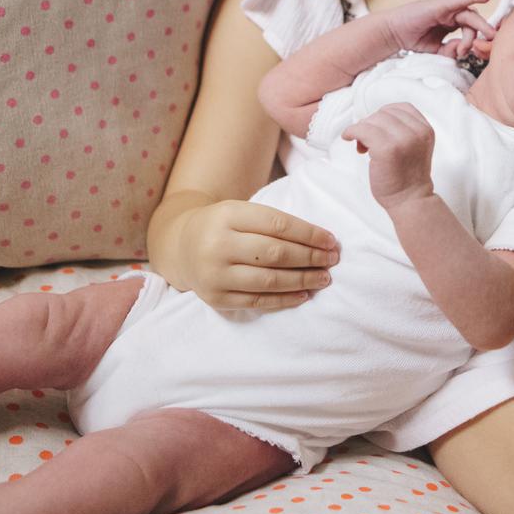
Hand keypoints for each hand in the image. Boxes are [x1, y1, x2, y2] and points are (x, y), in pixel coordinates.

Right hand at [172, 199, 338, 310]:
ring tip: (324, 278)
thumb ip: (273, 223)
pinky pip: (257, 301)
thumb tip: (320, 241)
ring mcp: (215, 274)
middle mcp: (218, 244)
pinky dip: (285, 299)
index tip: (331, 241)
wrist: (181, 247)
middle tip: (332, 260)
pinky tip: (304, 295)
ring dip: (303, 280)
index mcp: (227, 215)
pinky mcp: (216, 298)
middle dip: (310, 257)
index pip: (278, 225)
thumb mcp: (241, 212)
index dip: (309, 234)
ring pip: (269, 280)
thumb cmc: (223, 226)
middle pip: (276, 253)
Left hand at [343, 102, 436, 208]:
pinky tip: (349, 138)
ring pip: (373, 120)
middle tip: (367, 142)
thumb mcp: (414, 146)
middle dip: (372, 123)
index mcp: (426, 129)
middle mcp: (417, 132)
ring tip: (363, 146)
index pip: (402, 108)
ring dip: (362, 129)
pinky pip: (362, 130)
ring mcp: (403, 140)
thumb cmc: (407, 176)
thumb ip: (403, 130)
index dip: (385, 115)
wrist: (410, 200)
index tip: (378, 129)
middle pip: (385, 113)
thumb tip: (371, 120)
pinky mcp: (387, 150)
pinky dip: (352, 131)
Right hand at [380, 0, 495, 60]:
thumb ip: (450, 51)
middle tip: (489, 41)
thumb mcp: (437, 50)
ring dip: (480, 24)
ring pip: (469, 14)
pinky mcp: (441, 4)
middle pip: (472, 23)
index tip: (479, 51)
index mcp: (450, 25)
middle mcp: (450, 15)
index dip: (475, 40)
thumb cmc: (412, 39)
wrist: (394, 33)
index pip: (470, 30)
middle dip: (483, 32)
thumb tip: (463, 49)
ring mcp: (446, 9)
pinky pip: (460, 0)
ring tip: (487, 33)